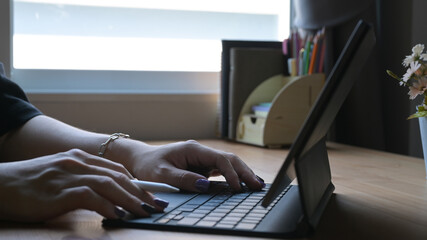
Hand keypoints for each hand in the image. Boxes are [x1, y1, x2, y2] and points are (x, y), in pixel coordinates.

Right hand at [0, 149, 167, 221]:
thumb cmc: (30, 184)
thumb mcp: (60, 177)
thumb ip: (83, 181)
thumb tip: (107, 198)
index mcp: (80, 159)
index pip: (116, 169)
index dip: (136, 183)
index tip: (151, 195)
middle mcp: (78, 163)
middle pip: (118, 177)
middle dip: (141, 192)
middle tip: (157, 206)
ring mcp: (69, 175)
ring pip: (109, 185)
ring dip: (130, 200)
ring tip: (145, 212)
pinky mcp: (60, 191)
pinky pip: (91, 197)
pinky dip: (107, 206)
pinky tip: (118, 215)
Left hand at [125, 140, 264, 191]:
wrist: (141, 159)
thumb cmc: (149, 165)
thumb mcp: (162, 174)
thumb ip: (183, 179)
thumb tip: (205, 185)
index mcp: (193, 149)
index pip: (220, 159)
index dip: (231, 172)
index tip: (238, 186)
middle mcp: (200, 152)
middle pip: (229, 159)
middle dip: (244, 171)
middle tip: (258, 185)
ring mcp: (202, 158)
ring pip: (227, 163)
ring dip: (241, 173)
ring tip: (256, 185)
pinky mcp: (201, 165)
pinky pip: (220, 170)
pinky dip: (232, 176)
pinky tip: (242, 184)